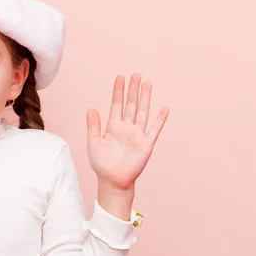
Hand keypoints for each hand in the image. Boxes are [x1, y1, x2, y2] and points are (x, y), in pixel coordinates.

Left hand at [86, 74, 168, 190]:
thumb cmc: (102, 164)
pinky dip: (159, 120)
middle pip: (131, 105)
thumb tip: (91, 108)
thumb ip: (93, 126)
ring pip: (142, 112)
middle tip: (136, 75)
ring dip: (145, 99)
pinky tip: (164, 109)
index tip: (120, 77)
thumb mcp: (93, 143)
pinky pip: (154, 130)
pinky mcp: (146, 145)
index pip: (116, 104)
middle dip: (133, 90)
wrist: (112, 181)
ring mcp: (137, 135)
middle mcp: (126, 128)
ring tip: (148, 84)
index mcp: (113, 126)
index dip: (118, 91)